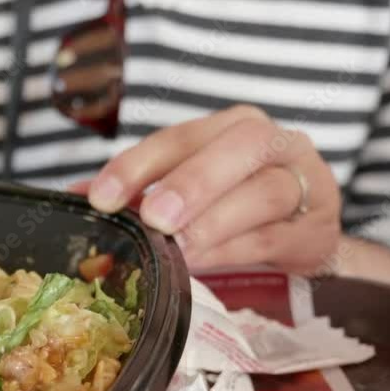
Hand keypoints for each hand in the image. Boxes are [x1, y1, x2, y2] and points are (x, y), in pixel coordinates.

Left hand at [80, 105, 342, 274]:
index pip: (179, 136)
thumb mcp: (185, 190)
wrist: (301, 233)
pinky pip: (277, 234)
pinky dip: (235, 249)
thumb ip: (137, 192)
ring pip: (264, 191)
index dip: (137, 165)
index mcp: (227, 127)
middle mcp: (270, 142)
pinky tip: (205, 263)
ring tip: (180, 248)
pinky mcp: (317, 227)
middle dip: (191, 182)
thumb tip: (72, 199)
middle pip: (238, 147)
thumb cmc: (232, 204)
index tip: (101, 198)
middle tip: (155, 219)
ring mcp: (302, 181)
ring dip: (215, 221)